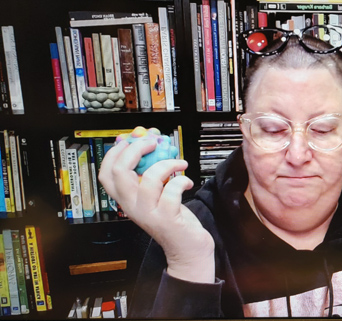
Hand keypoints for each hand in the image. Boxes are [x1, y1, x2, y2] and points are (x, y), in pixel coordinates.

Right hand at [98, 139, 214, 282]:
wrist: (187, 250)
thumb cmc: (173, 220)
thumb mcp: (156, 195)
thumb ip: (151, 174)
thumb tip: (152, 143)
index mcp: (127, 199)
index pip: (105, 174)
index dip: (114, 153)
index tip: (130, 138)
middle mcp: (133, 207)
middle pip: (121, 172)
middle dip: (136, 150)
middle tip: (154, 142)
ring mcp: (149, 213)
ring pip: (149, 179)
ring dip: (167, 164)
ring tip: (179, 163)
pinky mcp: (167, 218)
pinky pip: (172, 192)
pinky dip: (182, 181)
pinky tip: (187, 182)